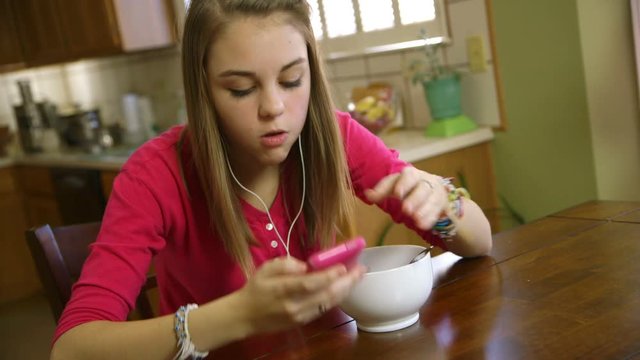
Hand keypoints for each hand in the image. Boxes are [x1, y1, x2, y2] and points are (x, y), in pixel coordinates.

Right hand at [236, 256, 365, 333]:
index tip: (343, 266)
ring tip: (357, 276)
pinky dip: (336, 297)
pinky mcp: (303, 322)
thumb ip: (285, 264)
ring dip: (345, 290)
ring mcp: (300, 316)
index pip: (311, 283)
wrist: (245, 316)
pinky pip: (324, 308)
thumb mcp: (265, 268)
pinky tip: (344, 288)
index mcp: (283, 290)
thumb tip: (306, 266)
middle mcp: (294, 305)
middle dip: (346, 282)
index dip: (329, 275)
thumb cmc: (256, 288)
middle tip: (361, 269)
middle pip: (326, 294)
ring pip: (329, 303)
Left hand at [364, 167, 447, 229]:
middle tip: (406, 210)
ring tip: (415, 220)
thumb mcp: (394, 186)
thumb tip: (368, 194)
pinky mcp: (441, 204)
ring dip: (424, 210)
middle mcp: (425, 181)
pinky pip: (437, 211)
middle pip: (423, 188)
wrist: (432, 187)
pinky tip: (423, 225)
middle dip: (415, 199)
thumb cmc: (408, 186)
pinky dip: (430, 218)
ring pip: (432, 200)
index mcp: (412, 174)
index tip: (397, 194)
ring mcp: (435, 192)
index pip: (409, 176)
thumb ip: (381, 191)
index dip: (404, 184)